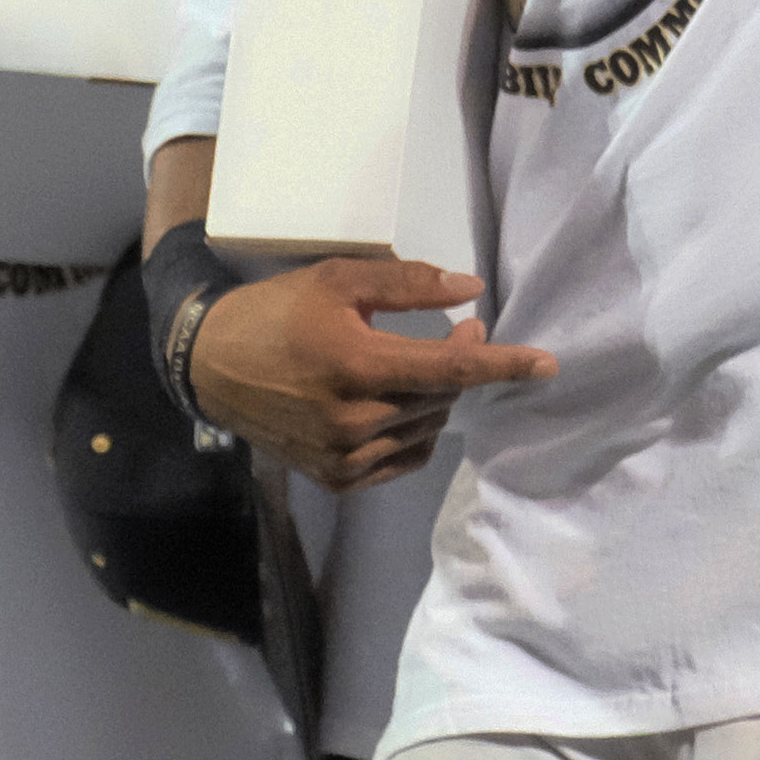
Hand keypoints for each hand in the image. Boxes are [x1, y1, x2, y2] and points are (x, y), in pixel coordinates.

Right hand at [187, 255, 554, 491]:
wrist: (211, 365)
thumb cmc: (277, 312)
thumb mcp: (338, 279)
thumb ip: (407, 284)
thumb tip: (470, 289)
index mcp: (359, 367)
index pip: (451, 370)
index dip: (503, 365)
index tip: (549, 363)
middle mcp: (356, 421)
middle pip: (442, 397)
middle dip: (462, 363)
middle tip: (460, 330)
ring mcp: (346, 457)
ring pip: (426, 429)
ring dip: (438, 396)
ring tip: (418, 363)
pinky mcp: (337, 479)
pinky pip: (404, 459)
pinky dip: (417, 431)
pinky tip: (404, 405)